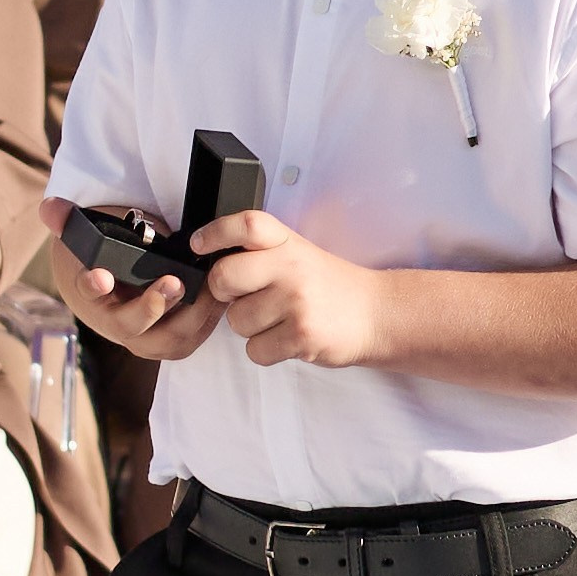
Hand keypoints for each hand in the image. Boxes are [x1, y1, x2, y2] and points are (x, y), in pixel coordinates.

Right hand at [41, 193, 222, 360]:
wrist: (112, 291)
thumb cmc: (103, 261)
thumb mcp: (84, 238)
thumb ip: (67, 221)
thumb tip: (49, 208)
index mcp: (92, 295)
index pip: (89, 292)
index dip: (93, 286)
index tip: (100, 277)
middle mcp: (116, 322)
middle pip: (131, 327)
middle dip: (152, 308)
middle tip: (172, 283)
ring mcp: (144, 338)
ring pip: (167, 340)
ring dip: (189, 317)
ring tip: (208, 289)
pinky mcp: (170, 343)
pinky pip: (189, 341)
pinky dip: (206, 322)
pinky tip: (221, 298)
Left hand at [198, 210, 380, 368]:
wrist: (377, 315)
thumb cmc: (330, 287)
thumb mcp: (299, 255)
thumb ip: (261, 254)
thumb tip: (212, 264)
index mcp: (288, 243)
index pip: (245, 225)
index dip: (214, 232)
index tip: (199, 245)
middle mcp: (292, 268)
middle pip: (223, 277)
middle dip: (224, 292)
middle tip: (244, 295)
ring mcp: (296, 302)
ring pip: (236, 321)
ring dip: (250, 326)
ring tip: (279, 319)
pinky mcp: (300, 336)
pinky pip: (255, 350)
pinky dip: (266, 350)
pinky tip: (287, 338)